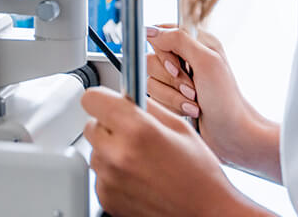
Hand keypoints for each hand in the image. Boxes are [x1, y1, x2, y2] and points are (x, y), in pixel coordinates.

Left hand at [82, 88, 255, 215]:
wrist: (206, 213)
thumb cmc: (200, 174)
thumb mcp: (179, 126)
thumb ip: (146, 105)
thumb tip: (126, 93)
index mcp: (137, 130)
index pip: (92, 99)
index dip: (103, 99)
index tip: (111, 103)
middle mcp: (118, 154)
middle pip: (91, 125)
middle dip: (109, 126)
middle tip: (133, 134)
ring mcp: (110, 179)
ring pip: (95, 151)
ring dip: (110, 151)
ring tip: (140, 160)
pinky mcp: (107, 198)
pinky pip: (100, 175)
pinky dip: (113, 174)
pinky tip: (138, 178)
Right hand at [146, 24, 277, 178]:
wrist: (233, 135)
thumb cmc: (226, 100)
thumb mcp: (206, 62)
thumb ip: (178, 40)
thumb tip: (150, 30)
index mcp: (197, 42)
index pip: (161, 33)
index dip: (163, 51)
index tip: (176, 66)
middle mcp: (185, 58)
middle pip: (152, 59)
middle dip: (170, 79)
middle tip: (192, 89)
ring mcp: (177, 79)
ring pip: (151, 80)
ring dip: (172, 95)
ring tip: (193, 103)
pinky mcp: (172, 97)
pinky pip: (154, 97)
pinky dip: (171, 105)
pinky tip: (189, 111)